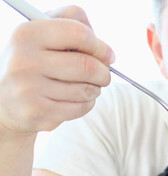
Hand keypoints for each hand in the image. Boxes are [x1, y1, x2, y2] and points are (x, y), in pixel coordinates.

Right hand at [0, 5, 114, 135]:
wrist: (4, 98)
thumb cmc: (33, 60)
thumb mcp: (43, 33)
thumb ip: (71, 21)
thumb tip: (100, 45)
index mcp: (27, 34)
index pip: (79, 34)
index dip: (100, 47)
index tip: (108, 56)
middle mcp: (24, 61)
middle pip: (88, 66)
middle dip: (104, 73)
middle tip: (104, 75)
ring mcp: (28, 88)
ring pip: (87, 89)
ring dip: (95, 89)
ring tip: (85, 86)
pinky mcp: (36, 112)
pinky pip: (81, 107)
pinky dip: (86, 103)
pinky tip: (74, 99)